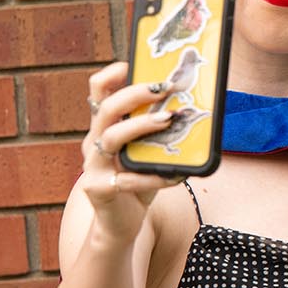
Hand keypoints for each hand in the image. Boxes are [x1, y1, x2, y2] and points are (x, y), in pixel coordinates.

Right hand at [80, 62, 183, 245]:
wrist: (120, 224)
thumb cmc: (138, 180)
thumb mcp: (149, 151)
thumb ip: (161, 130)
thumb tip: (195, 106)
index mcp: (104, 126)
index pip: (99, 90)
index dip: (113, 74)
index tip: (134, 63)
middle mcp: (94, 142)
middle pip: (106, 109)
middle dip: (135, 94)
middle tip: (164, 88)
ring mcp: (93, 166)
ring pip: (111, 138)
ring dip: (141, 126)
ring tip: (168, 119)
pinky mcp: (99, 190)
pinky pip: (126, 180)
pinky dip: (153, 176)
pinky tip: (176, 174)